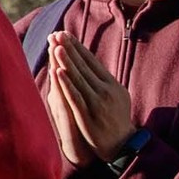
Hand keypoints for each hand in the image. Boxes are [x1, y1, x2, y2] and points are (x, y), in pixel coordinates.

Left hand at [45, 31, 137, 165]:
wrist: (121, 144)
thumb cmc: (116, 117)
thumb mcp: (116, 94)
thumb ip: (104, 79)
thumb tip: (90, 62)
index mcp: (111, 83)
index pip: (91, 61)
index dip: (77, 47)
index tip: (65, 34)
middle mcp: (105, 90)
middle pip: (84, 66)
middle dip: (69, 49)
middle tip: (57, 34)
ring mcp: (97, 103)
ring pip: (79, 79)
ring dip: (67, 62)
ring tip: (57, 46)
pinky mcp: (88, 115)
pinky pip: (75, 97)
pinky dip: (67, 84)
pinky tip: (58, 72)